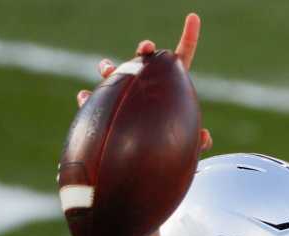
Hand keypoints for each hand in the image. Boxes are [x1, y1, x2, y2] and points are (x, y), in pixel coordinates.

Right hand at [76, 13, 212, 151]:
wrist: (145, 164)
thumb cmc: (170, 151)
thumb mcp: (186, 146)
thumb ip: (198, 142)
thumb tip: (204, 137)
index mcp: (172, 86)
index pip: (182, 58)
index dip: (189, 38)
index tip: (192, 18)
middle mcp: (147, 85)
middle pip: (146, 60)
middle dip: (144, 50)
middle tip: (146, 49)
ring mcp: (125, 95)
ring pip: (115, 74)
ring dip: (109, 68)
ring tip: (106, 69)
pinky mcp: (107, 112)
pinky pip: (94, 103)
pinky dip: (88, 99)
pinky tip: (84, 97)